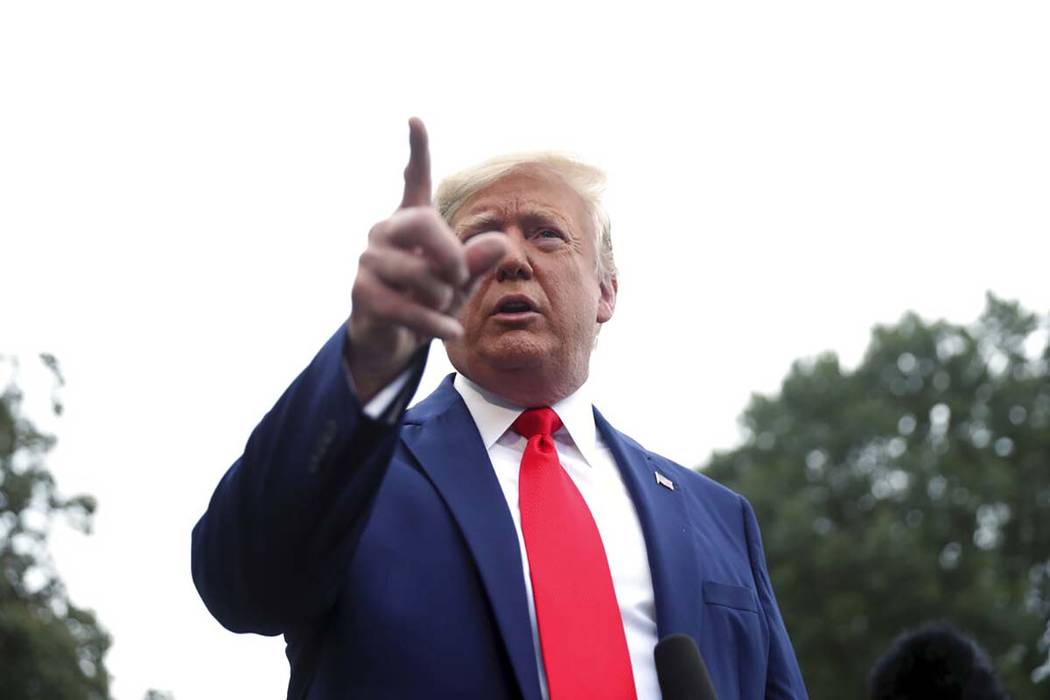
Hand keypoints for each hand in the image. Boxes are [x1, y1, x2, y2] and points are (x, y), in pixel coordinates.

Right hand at [346, 118, 506, 402]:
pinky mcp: (362, 292)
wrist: (392, 338)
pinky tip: (451, 330)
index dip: (417, 151)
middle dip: (450, 254)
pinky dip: (436, 322)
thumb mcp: (463, 280)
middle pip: (421, 223)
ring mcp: (369, 259)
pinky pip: (408, 307)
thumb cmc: (430, 298)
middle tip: (461, 278)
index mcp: (412, 220)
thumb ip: (480, 261)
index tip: (416, 119)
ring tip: (445, 307)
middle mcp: (385, 230)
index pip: (414, 179)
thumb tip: (502, 243)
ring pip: (420, 274)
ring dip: (443, 298)